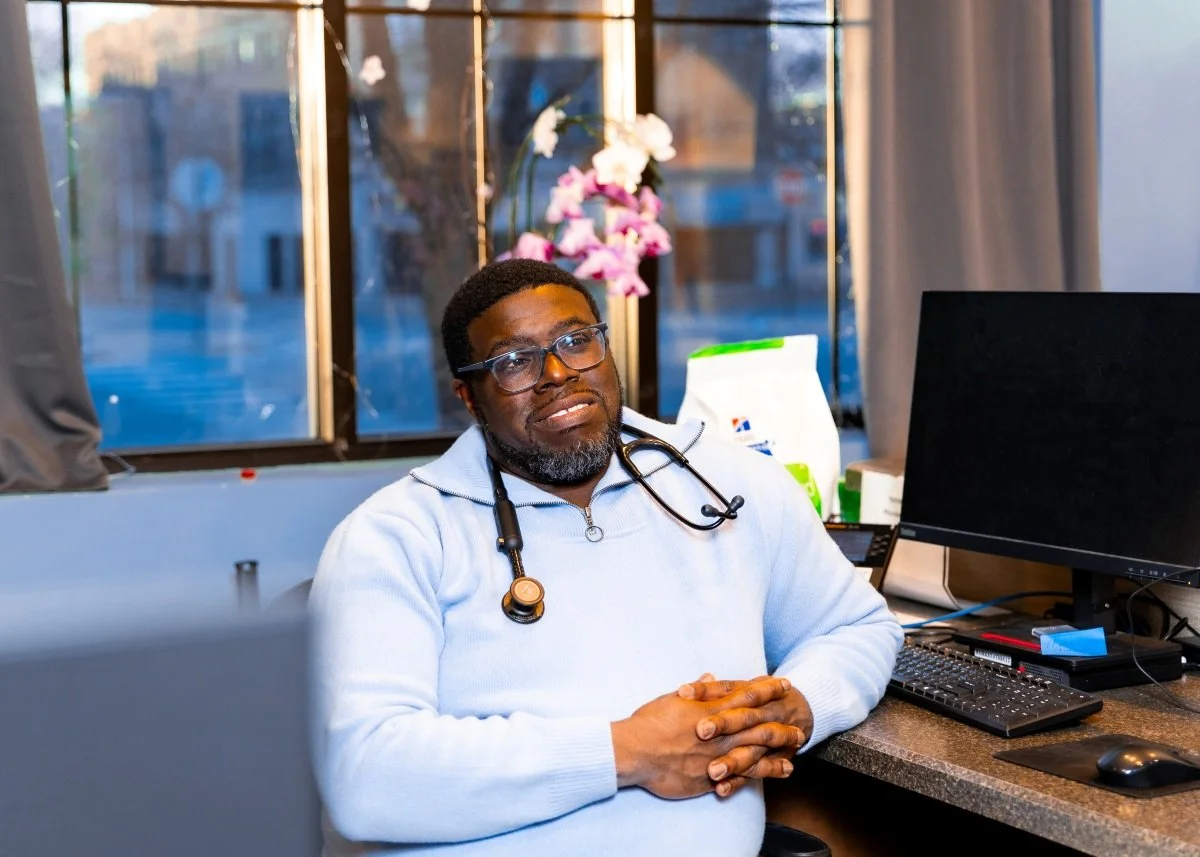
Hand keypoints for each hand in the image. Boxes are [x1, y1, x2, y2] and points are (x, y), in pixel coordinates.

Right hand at [611, 678, 796, 799]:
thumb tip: (710, 677)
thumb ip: (696, 690)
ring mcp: (717, 754)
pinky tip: (780, 771)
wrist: (635, 751)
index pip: (745, 695)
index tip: (783, 683)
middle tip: (799, 719)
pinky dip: (764, 772)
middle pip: (758, 723)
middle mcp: (718, 731)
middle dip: (780, 720)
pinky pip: (743, 774)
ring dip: (779, 747)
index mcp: (710, 708)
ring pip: (757, 749)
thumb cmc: (649, 723)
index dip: (766, 689)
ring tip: (797, 746)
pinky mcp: (711, 775)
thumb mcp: (673, 699)